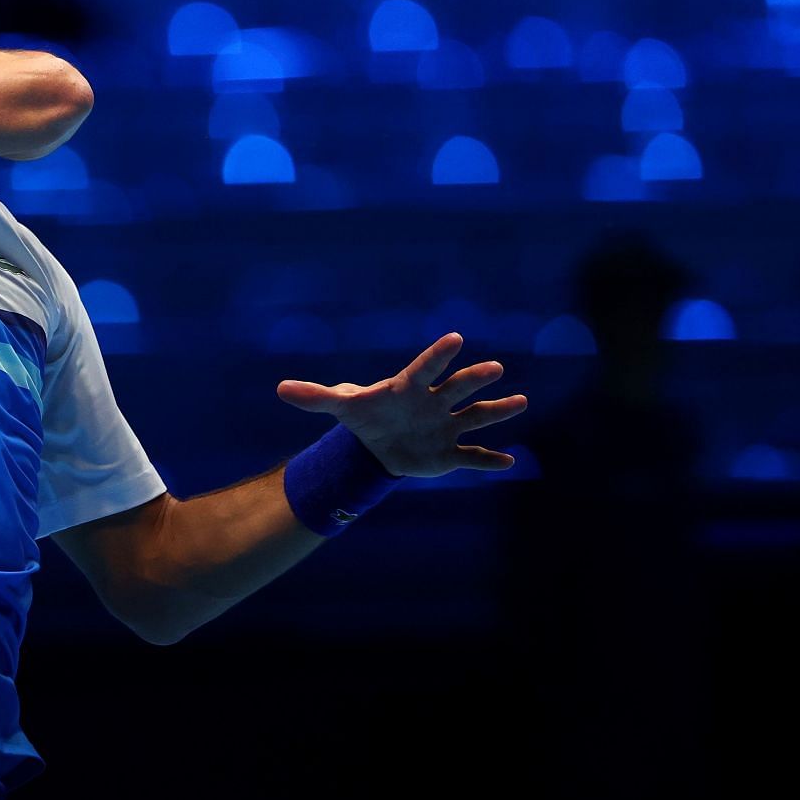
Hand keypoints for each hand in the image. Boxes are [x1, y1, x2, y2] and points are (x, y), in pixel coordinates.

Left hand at [275, 333, 526, 477]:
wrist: (377, 444)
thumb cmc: (365, 415)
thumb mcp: (339, 406)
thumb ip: (314, 396)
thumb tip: (280, 388)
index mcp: (409, 387)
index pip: (425, 367)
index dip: (438, 354)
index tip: (455, 338)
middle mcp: (434, 402)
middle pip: (457, 387)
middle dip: (474, 378)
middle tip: (494, 368)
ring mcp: (445, 426)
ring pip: (475, 417)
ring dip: (497, 411)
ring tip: (519, 401)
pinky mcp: (449, 453)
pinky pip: (472, 456)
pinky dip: (488, 460)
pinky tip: (508, 461)